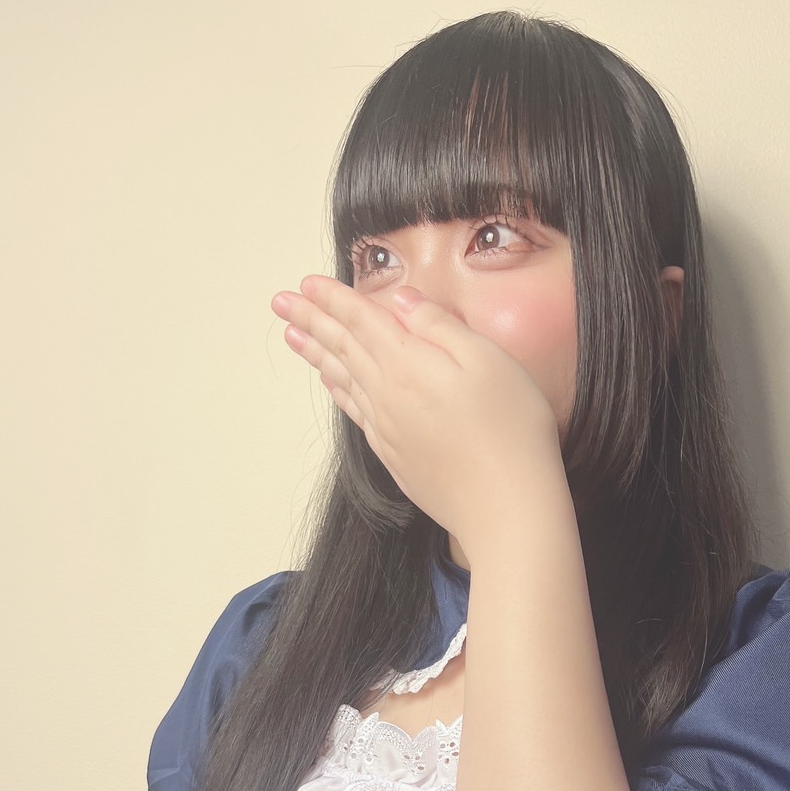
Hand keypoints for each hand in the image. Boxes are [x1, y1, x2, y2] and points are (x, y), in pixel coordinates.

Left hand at [270, 276, 566, 554]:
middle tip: (280, 301)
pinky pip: (355, 411)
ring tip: (291, 336)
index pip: (362, 320)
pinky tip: (331, 384)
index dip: (333, 299)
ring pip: (342, 380)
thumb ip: (440, 326)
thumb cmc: (510, 432)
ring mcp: (387, 429)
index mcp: (409, 363)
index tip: (307, 283)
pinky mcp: (395, 455)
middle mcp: (387, 395)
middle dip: (310, 320)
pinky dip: (338, 391)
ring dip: (316, 354)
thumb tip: (402, 300)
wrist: (504, 508)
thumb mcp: (487, 360)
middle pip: (343, 348)